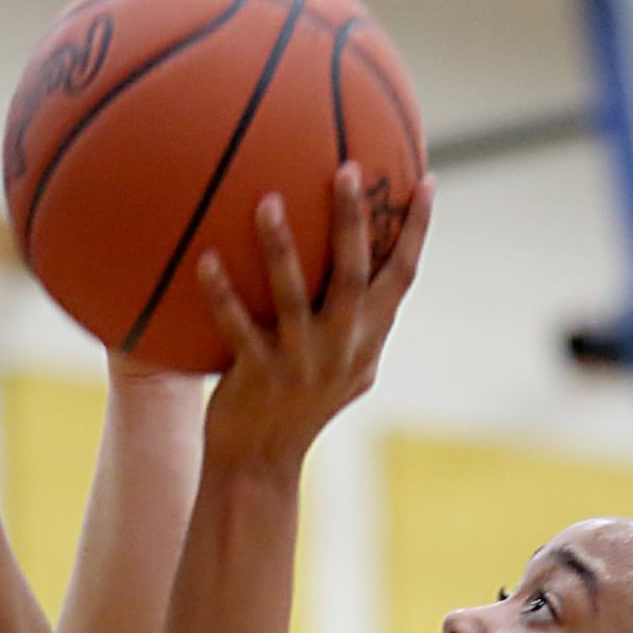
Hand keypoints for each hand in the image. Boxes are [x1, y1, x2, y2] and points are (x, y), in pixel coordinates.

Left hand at [199, 167, 432, 475]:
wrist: (261, 464)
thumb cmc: (296, 406)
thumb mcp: (341, 369)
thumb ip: (355, 323)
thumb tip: (366, 261)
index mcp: (366, 340)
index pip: (402, 278)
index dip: (418, 231)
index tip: (427, 179)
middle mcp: (340, 350)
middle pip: (356, 276)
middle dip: (354, 222)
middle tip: (347, 168)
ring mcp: (300, 364)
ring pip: (293, 297)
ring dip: (281, 247)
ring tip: (268, 200)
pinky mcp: (258, 377)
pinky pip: (238, 327)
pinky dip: (222, 293)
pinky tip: (205, 258)